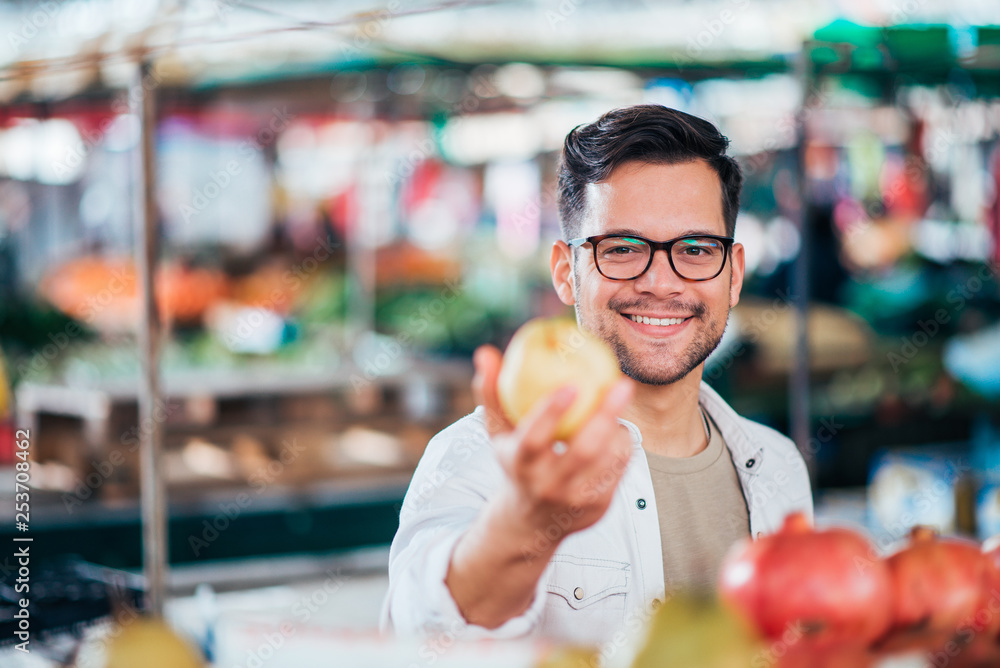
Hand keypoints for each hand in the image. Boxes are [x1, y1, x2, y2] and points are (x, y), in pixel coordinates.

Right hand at [472, 344, 633, 551]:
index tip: (572, 384)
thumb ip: (491, 392)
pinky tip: (618, 429)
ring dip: (618, 427)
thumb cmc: (516, 461)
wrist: (530, 521)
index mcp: (520, 464)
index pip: (534, 439)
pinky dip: (622, 445)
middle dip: (606, 415)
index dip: (551, 412)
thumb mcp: (499, 432)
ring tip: (617, 403)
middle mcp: (547, 486)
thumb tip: (486, 354)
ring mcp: (575, 500)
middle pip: (583, 451)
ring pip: (608, 459)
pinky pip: (620, 469)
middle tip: (623, 383)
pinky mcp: (599, 507)